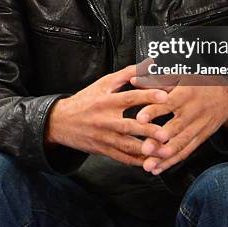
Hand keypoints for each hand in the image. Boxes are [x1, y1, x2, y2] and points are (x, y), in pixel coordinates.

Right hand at [45, 64, 169, 165]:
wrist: (61, 122)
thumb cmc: (86, 100)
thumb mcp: (104, 83)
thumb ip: (128, 73)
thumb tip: (150, 63)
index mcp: (106, 100)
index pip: (129, 97)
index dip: (147, 96)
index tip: (165, 96)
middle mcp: (105, 119)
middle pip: (129, 126)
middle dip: (148, 131)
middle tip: (166, 133)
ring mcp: (104, 137)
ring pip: (127, 146)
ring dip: (146, 150)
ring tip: (164, 152)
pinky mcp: (104, 150)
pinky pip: (122, 158)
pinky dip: (137, 161)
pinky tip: (151, 162)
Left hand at [130, 75, 227, 174]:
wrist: (226, 97)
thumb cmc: (198, 83)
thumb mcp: (180, 76)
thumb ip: (156, 80)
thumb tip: (133, 80)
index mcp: (186, 94)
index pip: (168, 104)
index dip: (154, 111)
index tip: (139, 118)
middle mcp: (192, 112)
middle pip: (174, 128)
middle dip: (159, 140)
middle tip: (144, 148)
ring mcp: (198, 127)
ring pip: (180, 144)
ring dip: (163, 156)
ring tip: (148, 165)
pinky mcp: (200, 138)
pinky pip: (186, 152)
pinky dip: (171, 162)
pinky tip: (158, 168)